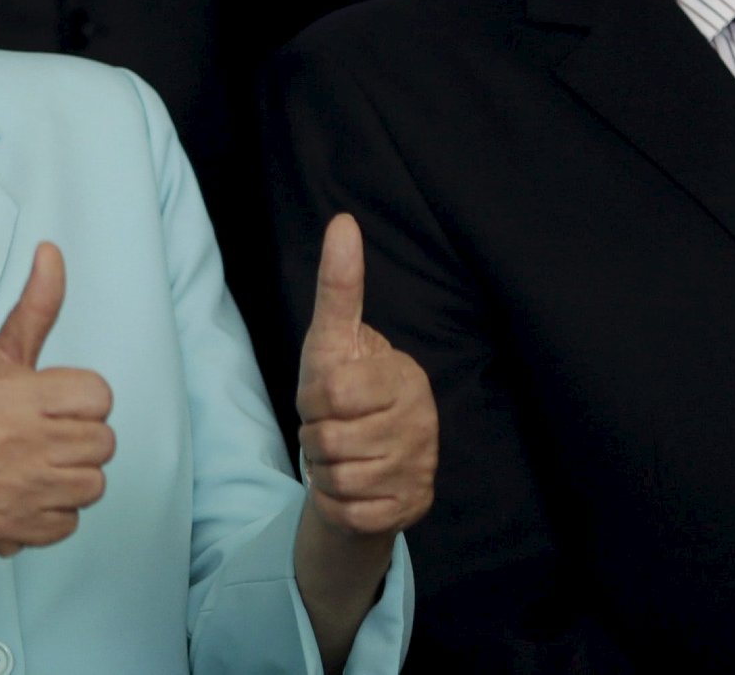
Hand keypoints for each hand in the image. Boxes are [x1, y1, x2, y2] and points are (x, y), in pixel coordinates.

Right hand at [0, 241, 116, 557]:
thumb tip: (52, 250)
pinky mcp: (13, 530)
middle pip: (103, 443)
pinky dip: (54, 514)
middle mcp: (10, 441)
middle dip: (79, 441)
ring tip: (36, 467)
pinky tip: (26, 497)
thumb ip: (35, 308)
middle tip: (43, 439)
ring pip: (94, 484)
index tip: (52, 406)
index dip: (80, 401)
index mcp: (10, 393)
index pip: (100, 396)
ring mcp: (12, 489)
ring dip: (71, 478)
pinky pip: (72, 522)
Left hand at [296, 214, 435, 539]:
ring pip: (337, 479)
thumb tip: (343, 222)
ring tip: (341, 456)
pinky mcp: (411, 507)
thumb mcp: (332, 340)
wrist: (365, 463)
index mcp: (403, 375)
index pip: (332, 391)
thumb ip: (339, 286)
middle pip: (329, 438)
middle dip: (314, 437)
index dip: (314, 398)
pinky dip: (336, 504)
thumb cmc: (342, 392)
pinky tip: (352, 488)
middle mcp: (421, 420)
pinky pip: (349, 513)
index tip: (326, 394)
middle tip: (329, 429)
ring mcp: (421, 466)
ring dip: (323, 471)